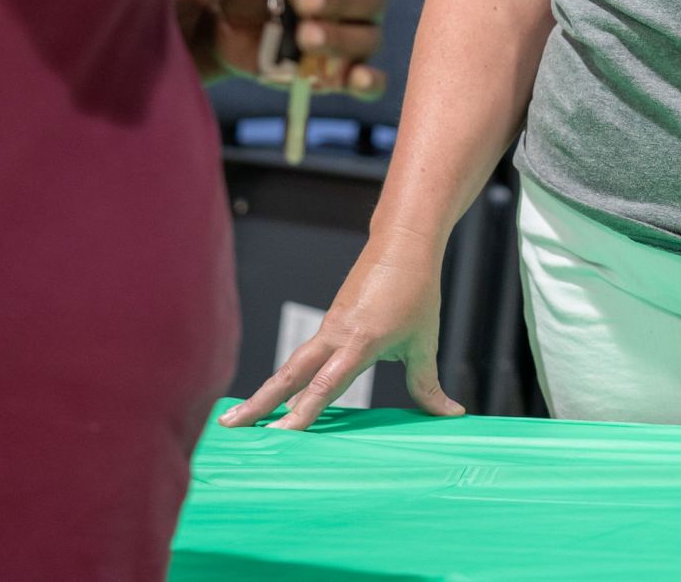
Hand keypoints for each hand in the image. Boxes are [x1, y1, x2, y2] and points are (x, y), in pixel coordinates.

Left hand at [177, 0, 390, 93]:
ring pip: (369, 39)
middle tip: (301, 2)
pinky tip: (353, 79)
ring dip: (339, 37)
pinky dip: (368, 82)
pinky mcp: (337, 75)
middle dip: (340, 0)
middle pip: (376, 0)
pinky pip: (369, 82)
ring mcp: (351, 41)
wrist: (219, 23)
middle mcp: (358, 4)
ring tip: (302, 36)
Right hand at [217, 226, 463, 427]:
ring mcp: (328, 328)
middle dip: (259, 402)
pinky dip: (285, 377)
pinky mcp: (330, 322)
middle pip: (289, 375)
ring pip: (291, 365)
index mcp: (359, 342)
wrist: (402, 243)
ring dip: (265, 391)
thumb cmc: (417, 291)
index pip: (324, 386)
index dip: (301, 413)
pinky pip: (303, 356)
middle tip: (228, 426)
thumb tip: (452, 414)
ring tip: (237, 417)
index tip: (278, 436)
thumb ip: (428, 384)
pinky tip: (275, 394)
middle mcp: (335, 335)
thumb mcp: (424, 342)